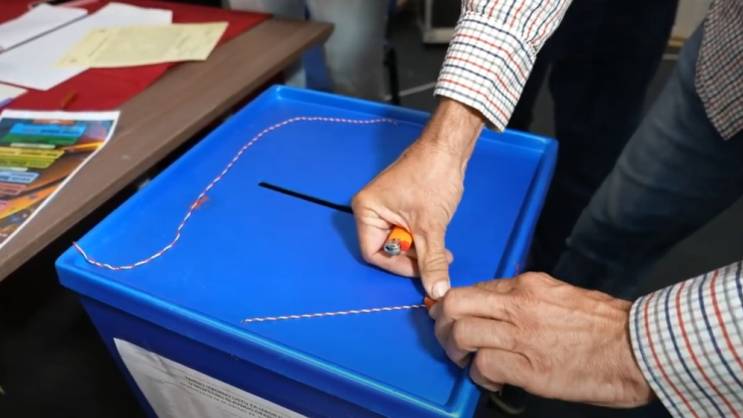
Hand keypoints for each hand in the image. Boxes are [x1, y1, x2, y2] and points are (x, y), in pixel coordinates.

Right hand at [352, 99, 482, 298]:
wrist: (448, 149)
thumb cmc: (433, 179)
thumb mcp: (431, 226)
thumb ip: (432, 261)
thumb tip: (437, 292)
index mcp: (365, 211)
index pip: (373, 253)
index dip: (398, 265)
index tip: (422, 270)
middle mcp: (369, 209)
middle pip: (386, 248)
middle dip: (413, 257)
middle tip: (437, 259)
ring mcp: (384, 206)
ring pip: (399, 241)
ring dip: (421, 248)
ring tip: (443, 250)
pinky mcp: (399, 204)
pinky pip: (406, 230)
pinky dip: (422, 237)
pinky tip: (439, 238)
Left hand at [429, 273, 653, 407]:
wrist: (638, 348)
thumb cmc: (606, 324)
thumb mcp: (562, 295)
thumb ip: (527, 298)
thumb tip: (500, 307)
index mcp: (527, 286)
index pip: (473, 289)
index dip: (456, 306)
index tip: (452, 318)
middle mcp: (518, 305)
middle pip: (455, 305)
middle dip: (442, 323)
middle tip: (448, 338)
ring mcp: (522, 336)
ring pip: (461, 334)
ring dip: (455, 351)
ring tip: (466, 361)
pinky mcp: (528, 368)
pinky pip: (482, 366)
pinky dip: (478, 376)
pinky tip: (490, 380)